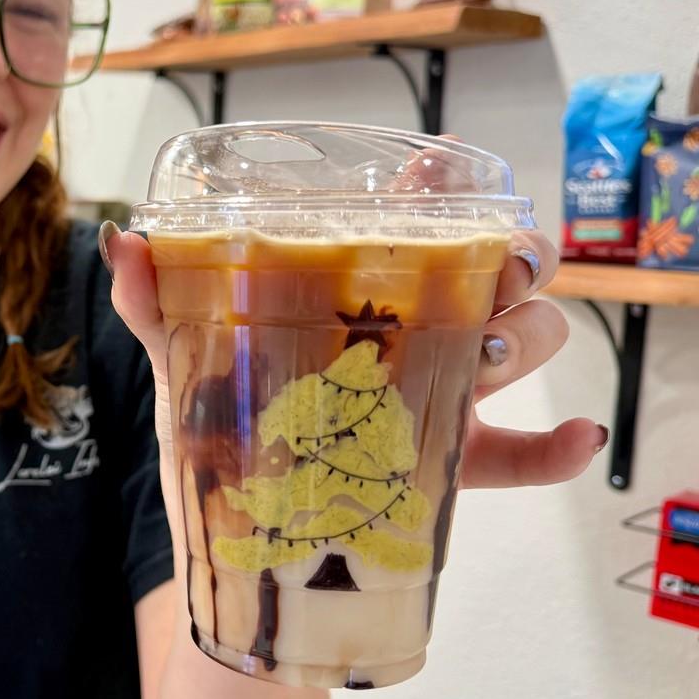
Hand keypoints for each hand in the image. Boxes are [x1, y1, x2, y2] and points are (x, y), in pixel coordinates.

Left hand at [101, 222, 604, 490]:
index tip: (445, 160)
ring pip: (522, 343)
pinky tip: (576, 437)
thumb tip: (122, 242)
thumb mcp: (178, 358)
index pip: (415, 223)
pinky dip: (557, 448)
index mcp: (355, 298)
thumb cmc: (211, 433)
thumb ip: (152, 300)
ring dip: (528, 336)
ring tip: (490, 352)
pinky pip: (521, 457)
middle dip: (515, 257)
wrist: (225, 538)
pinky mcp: (444, 469)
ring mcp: (435, 397)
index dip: (443, 186)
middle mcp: (410, 335)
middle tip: (492, 268)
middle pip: (497, 273)